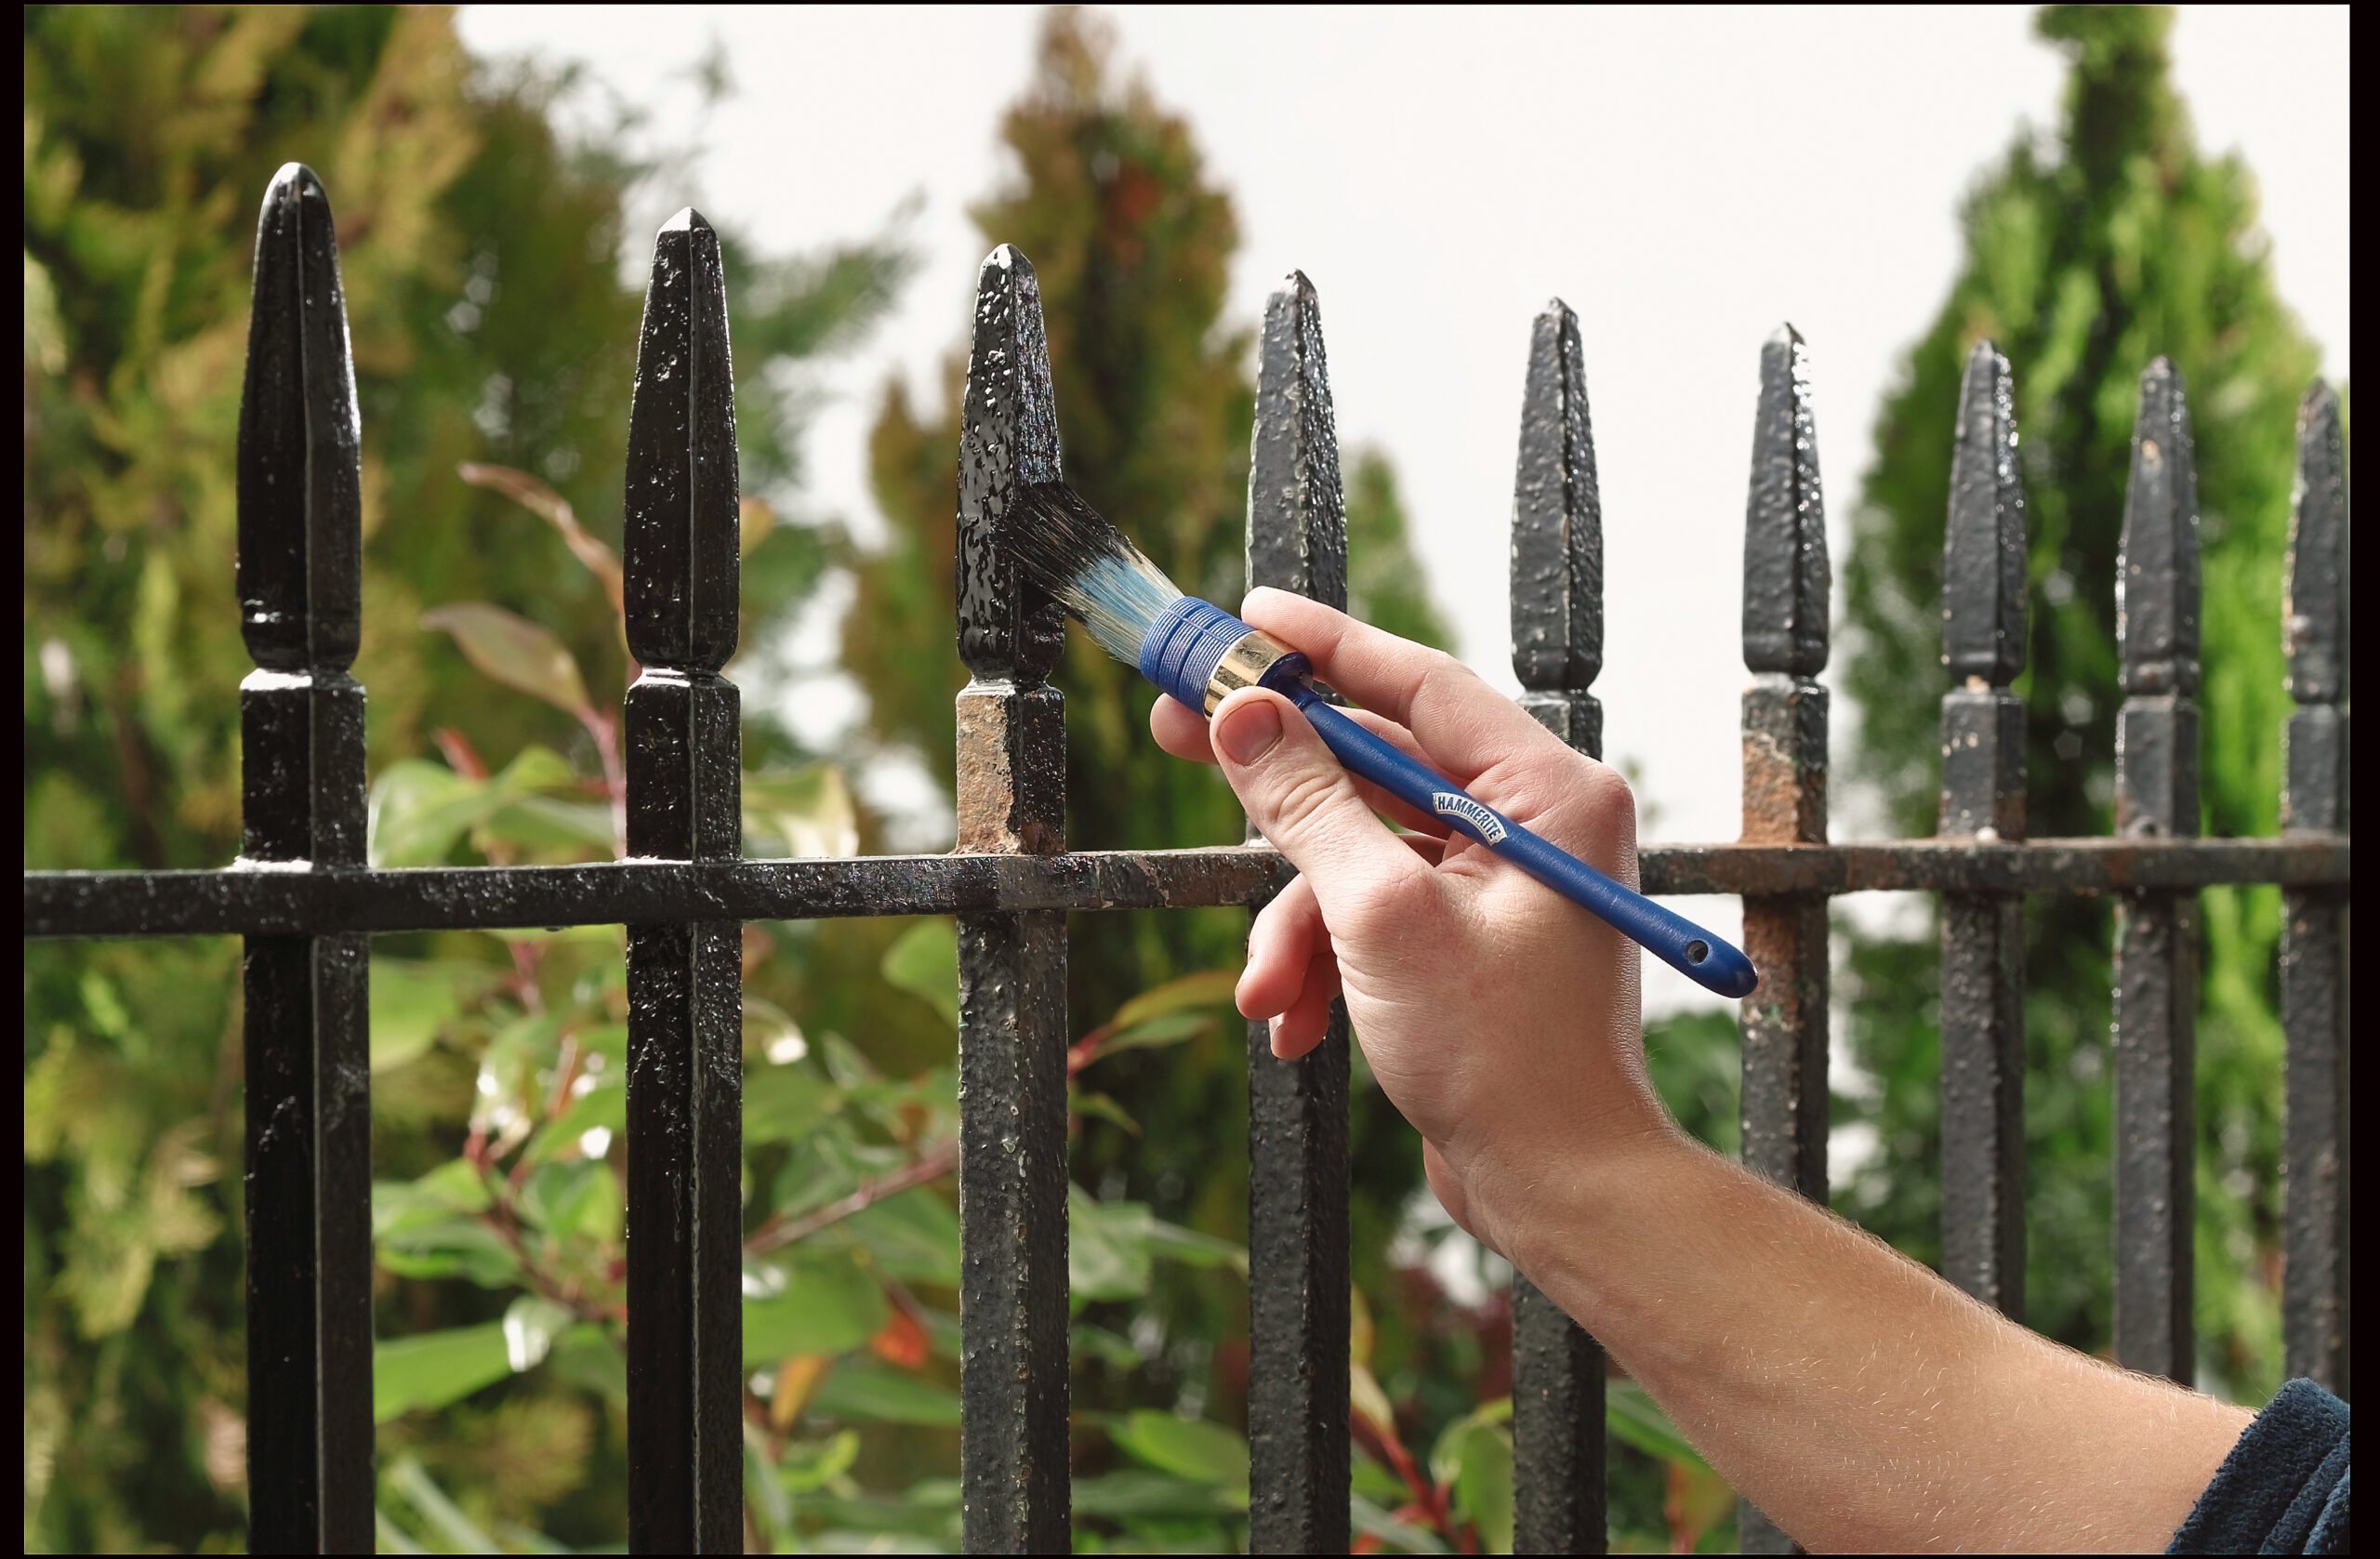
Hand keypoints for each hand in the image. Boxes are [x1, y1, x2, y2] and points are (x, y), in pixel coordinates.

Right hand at [1149, 587, 1667, 1249]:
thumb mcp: (1381, 917)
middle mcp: (1531, 822)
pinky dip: (1324, 961)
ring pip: (1357, 851)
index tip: (1250, 615)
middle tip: (1179, 734)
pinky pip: (1370, 911)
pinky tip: (1299, 1023)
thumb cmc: (1502, 1057)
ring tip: (1270, 988)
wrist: (1559, 1186)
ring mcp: (1497, 882)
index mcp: (1547, 792)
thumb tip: (1244, 714)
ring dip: (1297, 921)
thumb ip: (1308, 805)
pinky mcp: (1466, 937)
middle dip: (1279, 787)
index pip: (1420, 683)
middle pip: (1376, 762)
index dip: (1325, 646)